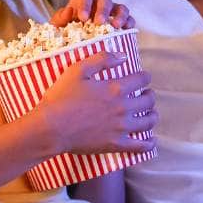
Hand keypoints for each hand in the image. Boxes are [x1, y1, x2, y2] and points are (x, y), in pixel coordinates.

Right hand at [34, 52, 156, 154]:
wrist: (51, 128)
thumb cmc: (61, 98)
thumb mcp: (78, 70)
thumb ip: (102, 59)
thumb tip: (123, 56)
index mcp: (115, 88)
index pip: (142, 79)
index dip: (145, 77)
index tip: (143, 78)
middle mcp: (123, 108)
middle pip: (148, 101)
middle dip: (149, 95)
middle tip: (146, 95)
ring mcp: (121, 128)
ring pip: (148, 122)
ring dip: (152, 115)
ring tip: (150, 113)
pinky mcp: (115, 144)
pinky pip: (139, 146)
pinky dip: (148, 143)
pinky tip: (150, 141)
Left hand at [49, 0, 134, 28]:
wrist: (78, 45)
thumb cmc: (67, 34)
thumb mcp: (59, 27)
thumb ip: (60, 19)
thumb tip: (68, 11)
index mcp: (82, 2)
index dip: (84, 5)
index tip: (82, 18)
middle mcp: (98, 3)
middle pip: (103, 0)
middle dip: (102, 11)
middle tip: (99, 22)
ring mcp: (112, 12)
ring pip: (119, 7)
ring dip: (119, 15)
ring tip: (116, 26)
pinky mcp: (122, 21)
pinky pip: (129, 18)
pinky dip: (129, 22)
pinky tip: (127, 29)